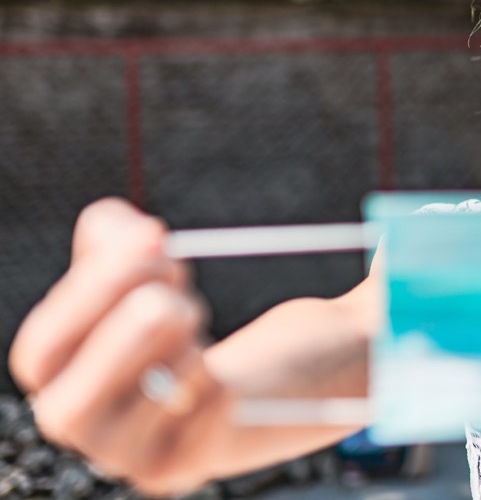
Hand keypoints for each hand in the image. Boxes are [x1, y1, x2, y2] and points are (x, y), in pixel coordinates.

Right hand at [9, 198, 230, 495]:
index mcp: (51, 369)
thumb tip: (126, 228)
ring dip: (189, 348)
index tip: (152, 234)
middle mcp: (74, 421)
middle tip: (178, 293)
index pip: (43, 346)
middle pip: (86, 389)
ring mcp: (122, 453)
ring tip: (195, 333)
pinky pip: (207, 412)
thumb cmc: (168, 321)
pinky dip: (219, 381)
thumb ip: (117, 238)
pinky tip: (216, 377)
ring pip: (159, 394)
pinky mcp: (173, 468)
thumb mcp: (139, 269)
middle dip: (143, 327)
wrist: (221, 382)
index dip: (94, 288)